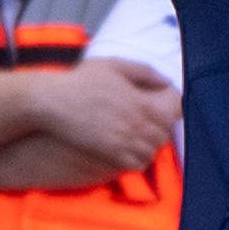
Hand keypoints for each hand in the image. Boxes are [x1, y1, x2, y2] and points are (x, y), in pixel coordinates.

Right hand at [28, 57, 178, 170]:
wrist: (54, 102)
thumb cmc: (82, 81)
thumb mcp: (114, 65)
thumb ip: (143, 71)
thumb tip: (164, 81)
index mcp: (141, 101)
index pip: (174, 110)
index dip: (172, 107)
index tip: (163, 104)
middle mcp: (137, 124)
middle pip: (165, 132)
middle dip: (162, 127)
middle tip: (152, 121)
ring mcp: (125, 141)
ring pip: (154, 150)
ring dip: (152, 144)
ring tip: (141, 136)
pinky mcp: (112, 154)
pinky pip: (138, 164)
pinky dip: (140, 159)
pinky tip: (130, 149)